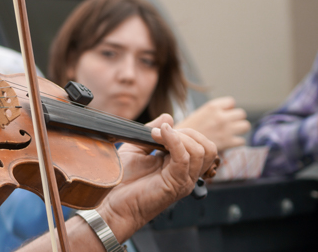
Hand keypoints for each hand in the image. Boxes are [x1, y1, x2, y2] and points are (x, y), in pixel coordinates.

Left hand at [96, 114, 216, 241]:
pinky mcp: (176, 183)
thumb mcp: (137, 148)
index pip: (201, 144)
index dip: (184, 131)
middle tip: (161, 132)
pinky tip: (160, 135)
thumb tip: (168, 117)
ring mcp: (184, 180)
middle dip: (188, 132)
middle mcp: (186, 174)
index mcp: (180, 166)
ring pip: (202, 151)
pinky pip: (185, 158)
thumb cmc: (122, 180)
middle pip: (208, 147)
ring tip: (157, 135)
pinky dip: (174, 141)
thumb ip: (152, 132)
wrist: (111, 202)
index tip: (160, 129)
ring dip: (180, 136)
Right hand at [176, 96, 250, 150]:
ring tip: (229, 133)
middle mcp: (220, 116)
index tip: (221, 115)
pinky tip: (226, 143)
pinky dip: (235, 142)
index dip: (227, 109)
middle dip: (235, 119)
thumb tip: (226, 111)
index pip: (231, 102)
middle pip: (241, 113)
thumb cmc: (186, 130)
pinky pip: (241, 140)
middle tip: (227, 125)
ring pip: (245, 125)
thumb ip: (212, 111)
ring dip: (238, 130)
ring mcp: (225, 129)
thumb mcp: (198, 114)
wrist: (178, 144)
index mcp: (211, 107)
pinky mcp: (228, 143)